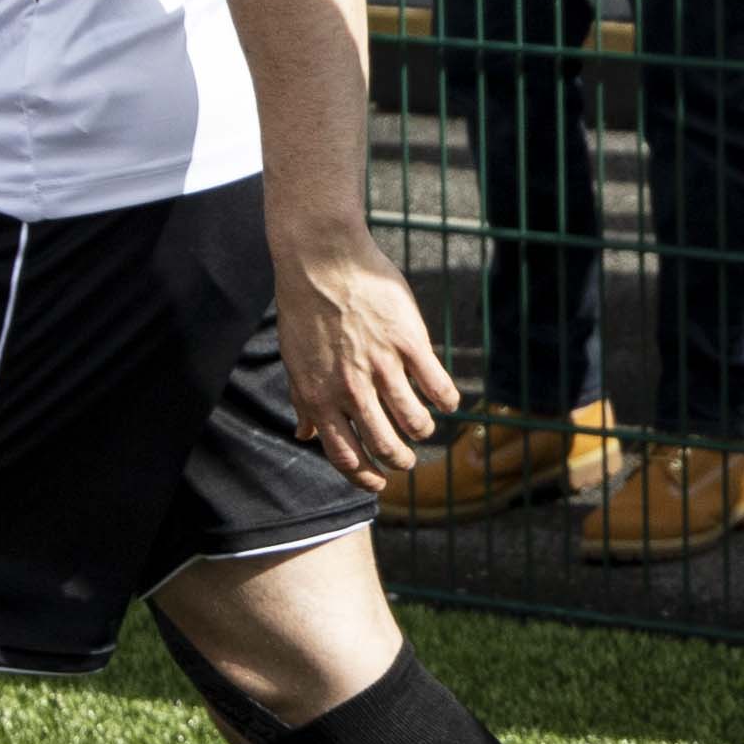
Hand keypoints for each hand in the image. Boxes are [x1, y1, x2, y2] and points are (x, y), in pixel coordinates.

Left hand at [272, 220, 458, 489]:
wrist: (322, 259)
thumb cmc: (305, 308)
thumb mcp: (295, 361)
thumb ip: (303, 401)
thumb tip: (303, 433)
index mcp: (320, 397)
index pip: (345, 456)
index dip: (365, 477)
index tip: (380, 483)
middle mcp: (351, 389)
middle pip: (384, 445)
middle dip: (401, 460)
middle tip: (409, 459)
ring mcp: (382, 366)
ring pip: (414, 421)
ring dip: (423, 431)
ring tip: (425, 428)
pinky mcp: (408, 342)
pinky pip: (437, 385)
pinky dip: (446, 400)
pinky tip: (447, 400)